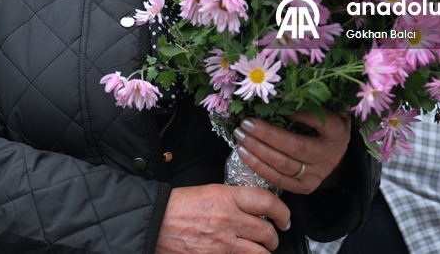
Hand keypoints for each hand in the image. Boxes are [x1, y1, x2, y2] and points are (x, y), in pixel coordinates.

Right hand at [155, 184, 290, 253]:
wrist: (155, 221)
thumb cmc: (178, 205)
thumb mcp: (209, 192)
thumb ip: (233, 199)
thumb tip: (253, 209)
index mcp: (227, 197)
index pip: (266, 201)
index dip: (282, 211)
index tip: (284, 218)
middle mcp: (228, 219)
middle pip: (267, 231)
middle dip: (274, 237)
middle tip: (272, 237)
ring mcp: (222, 242)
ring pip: (260, 252)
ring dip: (265, 252)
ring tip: (262, 250)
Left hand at [232, 111, 350, 194]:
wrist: (337, 161)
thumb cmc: (327, 130)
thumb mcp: (331, 112)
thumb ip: (316, 101)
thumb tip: (291, 88)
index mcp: (337, 133)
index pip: (320, 122)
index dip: (301, 115)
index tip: (280, 104)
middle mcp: (327, 156)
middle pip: (295, 147)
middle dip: (267, 134)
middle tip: (246, 122)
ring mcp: (315, 175)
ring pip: (282, 164)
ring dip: (257, 150)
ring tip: (240, 136)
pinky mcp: (304, 188)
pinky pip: (278, 180)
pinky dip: (258, 167)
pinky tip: (244, 153)